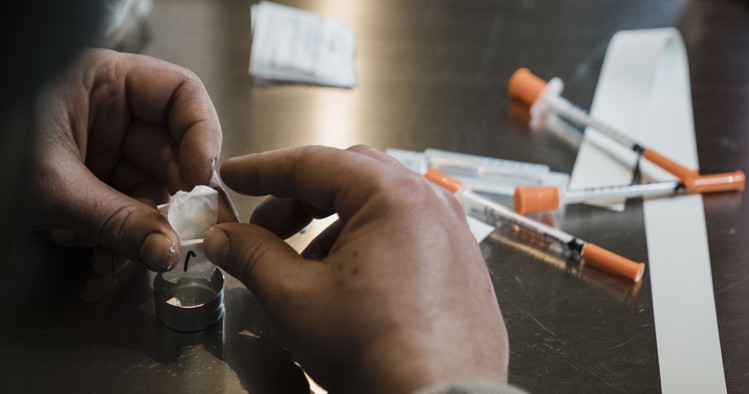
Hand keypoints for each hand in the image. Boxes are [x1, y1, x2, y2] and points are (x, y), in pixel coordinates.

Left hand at [27, 48, 236, 272]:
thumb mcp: (50, 185)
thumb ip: (113, 218)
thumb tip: (167, 251)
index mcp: (103, 84)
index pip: (180, 93)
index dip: (202, 132)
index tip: (201, 177)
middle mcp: (111, 115)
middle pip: (172, 151)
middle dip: (173, 199)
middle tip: (181, 234)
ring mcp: (103, 152)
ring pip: (151, 190)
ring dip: (145, 231)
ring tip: (124, 258)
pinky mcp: (92, 186)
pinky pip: (127, 212)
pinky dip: (121, 240)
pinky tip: (105, 261)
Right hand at [203, 145, 508, 391]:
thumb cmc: (377, 351)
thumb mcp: (295, 298)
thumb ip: (252, 255)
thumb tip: (224, 237)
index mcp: (393, 196)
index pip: (314, 163)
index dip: (264, 170)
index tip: (234, 177)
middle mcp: (431, 203)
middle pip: (350, 176)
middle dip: (299, 197)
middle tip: (263, 226)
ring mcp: (453, 232)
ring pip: (380, 204)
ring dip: (333, 222)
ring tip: (304, 266)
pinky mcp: (462, 263)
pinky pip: (408, 232)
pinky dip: (369, 241)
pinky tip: (348, 281)